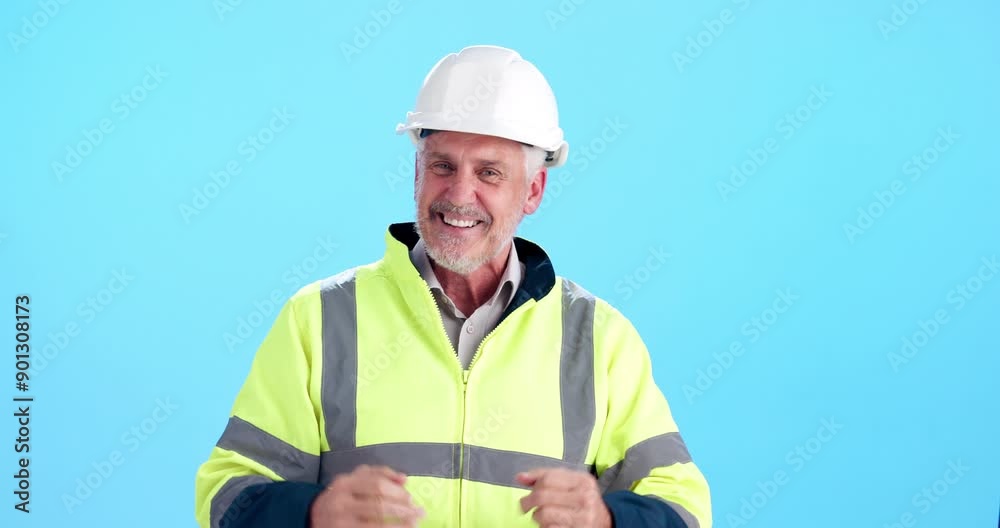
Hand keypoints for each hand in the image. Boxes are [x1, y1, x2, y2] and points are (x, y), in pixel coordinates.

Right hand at [310, 464, 425, 526]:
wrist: (312, 516)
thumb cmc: (341, 496)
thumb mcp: (354, 479)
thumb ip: (379, 474)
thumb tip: (404, 478)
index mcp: (345, 482)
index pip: (377, 484)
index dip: (397, 492)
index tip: (411, 498)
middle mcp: (341, 501)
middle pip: (378, 504)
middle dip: (403, 510)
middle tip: (419, 513)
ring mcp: (341, 520)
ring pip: (377, 523)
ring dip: (400, 524)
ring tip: (414, 524)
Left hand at [517, 468, 611, 527]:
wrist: (604, 521)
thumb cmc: (582, 500)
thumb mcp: (570, 483)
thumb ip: (546, 476)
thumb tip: (520, 477)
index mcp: (583, 481)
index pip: (548, 478)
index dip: (533, 484)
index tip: (527, 490)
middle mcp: (585, 498)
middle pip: (543, 496)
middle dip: (527, 501)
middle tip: (525, 506)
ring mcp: (582, 518)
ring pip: (543, 514)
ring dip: (537, 516)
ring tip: (541, 516)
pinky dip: (544, 527)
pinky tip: (550, 525)